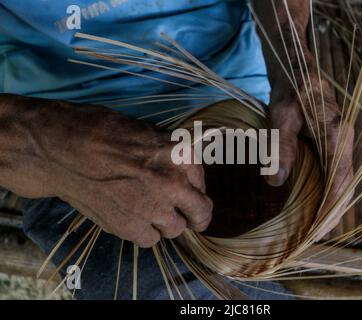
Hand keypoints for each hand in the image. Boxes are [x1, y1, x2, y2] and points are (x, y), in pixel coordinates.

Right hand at [0, 94, 212, 247]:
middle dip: (196, 216)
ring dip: (166, 222)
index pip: (202, 183)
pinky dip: (143, 232)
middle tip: (191, 218)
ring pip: (176, 229)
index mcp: (182, 154)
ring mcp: (154, 207)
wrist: (63, 147)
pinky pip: (150, 240)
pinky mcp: (130, 226)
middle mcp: (174, 183)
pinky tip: (131, 218)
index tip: (188, 192)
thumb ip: (172, 158)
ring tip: (147, 210)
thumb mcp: (149, 133)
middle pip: (200, 212)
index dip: (194, 189)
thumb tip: (185, 177)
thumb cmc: (103, 132)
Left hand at [266, 67, 353, 223]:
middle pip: (345, 183)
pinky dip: (329, 189)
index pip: (340, 179)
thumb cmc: (289, 91)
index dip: (332, 206)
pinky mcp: (333, 142)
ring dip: (333, 202)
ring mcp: (341, 141)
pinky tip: (318, 201)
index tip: (321, 227)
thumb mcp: (281, 117)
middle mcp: (344, 140)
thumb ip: (281, 148)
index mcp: (336, 134)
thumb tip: (275, 181)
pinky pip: (336, 171)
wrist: (298, 71)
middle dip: (334, 210)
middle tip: (319, 234)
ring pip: (342, 179)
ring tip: (319, 225)